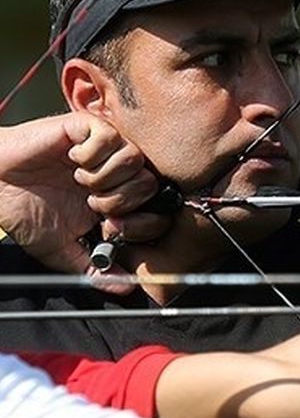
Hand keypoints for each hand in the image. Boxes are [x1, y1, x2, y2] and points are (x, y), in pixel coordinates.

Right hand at [0, 113, 168, 273]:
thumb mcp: (60, 249)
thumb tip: (126, 289)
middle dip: (120, 200)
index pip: (157, 208)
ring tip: (79, 181)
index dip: (140, 222)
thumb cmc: (24, 212)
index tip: (109, 227)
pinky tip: (72, 159)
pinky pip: (110, 136)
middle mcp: (115, 174)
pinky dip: (91, 153)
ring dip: (105, 177)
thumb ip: (93, 270)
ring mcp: (103, 150)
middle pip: (149, 184)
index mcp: (116, 200)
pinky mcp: (85, 128)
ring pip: (134, 159)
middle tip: (91, 203)